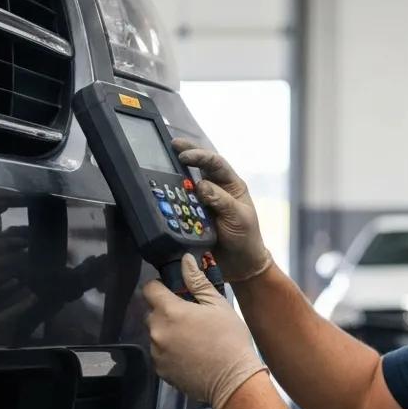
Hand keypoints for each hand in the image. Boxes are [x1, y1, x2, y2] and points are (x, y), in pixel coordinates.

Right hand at [0, 234, 28, 317]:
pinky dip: (13, 277)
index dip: (14, 242)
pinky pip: (5, 282)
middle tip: (30, 252)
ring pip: (8, 271)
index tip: (25, 240)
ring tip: (28, 262)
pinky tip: (18, 276)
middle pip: (7, 258)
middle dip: (21, 255)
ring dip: (19, 266)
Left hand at [143, 254, 267, 408]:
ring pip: (156, 334)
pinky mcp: (160, 371)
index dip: (160, 286)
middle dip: (166, 311)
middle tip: (190, 316)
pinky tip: (190, 354)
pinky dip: (170, 351)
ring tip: (193, 339)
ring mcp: (157, 353)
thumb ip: (197, 281)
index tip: (173, 291)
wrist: (233, 381)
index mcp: (169, 311)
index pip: (149, 289)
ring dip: (168, 332)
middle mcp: (157, 331)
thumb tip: (185, 260)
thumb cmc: (230, 340)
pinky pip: (160, 354)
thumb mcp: (217, 305)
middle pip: (152, 312)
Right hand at [172, 139, 273, 283]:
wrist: (240, 264)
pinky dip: (173, 193)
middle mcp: (217, 189)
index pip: (216, 163)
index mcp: (232, 185)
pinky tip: (162, 188)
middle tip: (172, 144)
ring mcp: (205, 201)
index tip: (184, 156)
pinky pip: (183, 201)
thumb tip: (202, 185)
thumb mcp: (239, 218)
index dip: (200, 156)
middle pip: (201, 166)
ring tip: (162, 162)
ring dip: (177, 172)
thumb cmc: (245, 238)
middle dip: (187, 152)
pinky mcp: (195, 214)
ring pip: (190, 181)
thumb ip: (222, 201)